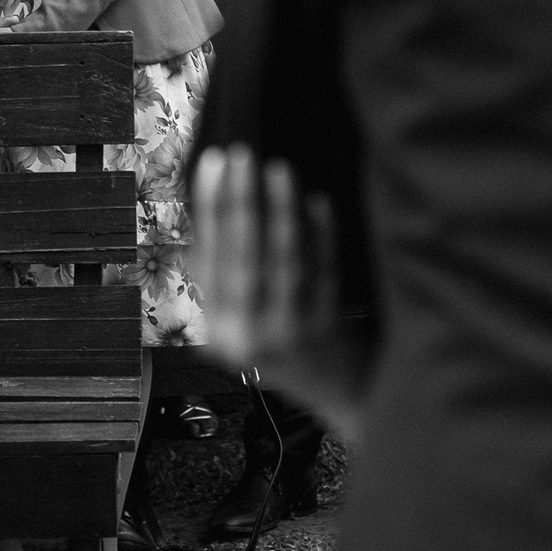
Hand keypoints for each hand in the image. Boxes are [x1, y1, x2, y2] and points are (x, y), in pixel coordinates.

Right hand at [190, 144, 365, 444]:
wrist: (342, 395)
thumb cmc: (290, 350)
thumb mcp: (242, 326)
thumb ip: (224, 280)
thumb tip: (211, 210)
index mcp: (219, 331)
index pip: (209, 260)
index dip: (209, 209)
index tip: (213, 164)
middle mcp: (248, 335)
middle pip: (241, 258)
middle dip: (238, 202)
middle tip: (241, 155)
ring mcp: (289, 332)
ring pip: (281, 262)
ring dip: (278, 211)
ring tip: (277, 169)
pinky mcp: (326, 328)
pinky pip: (321, 273)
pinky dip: (319, 236)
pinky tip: (318, 203)